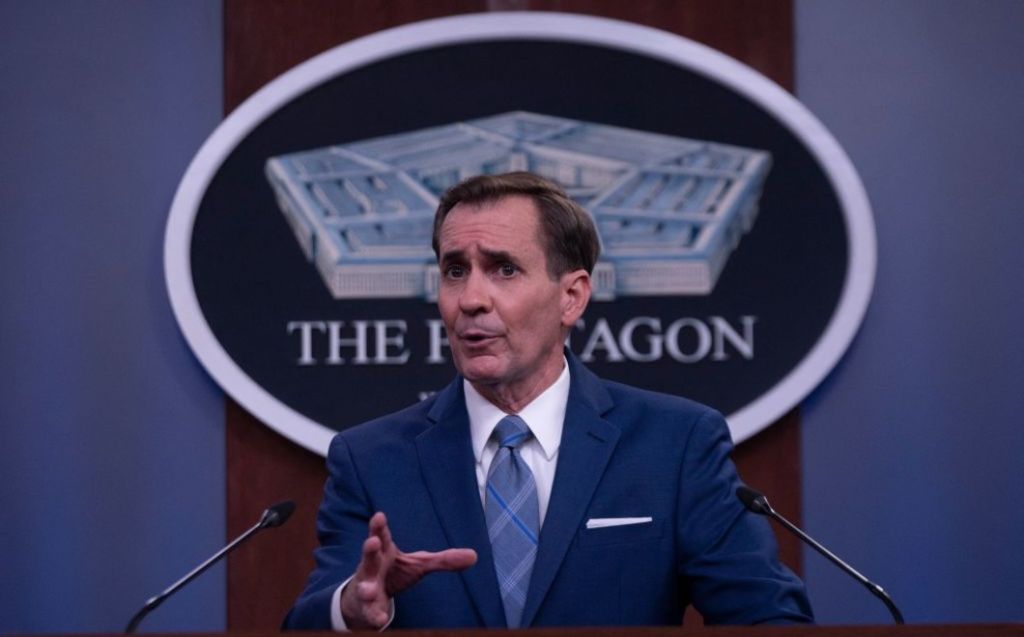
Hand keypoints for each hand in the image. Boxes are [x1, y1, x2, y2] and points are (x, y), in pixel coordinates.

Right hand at [340, 511, 476, 629]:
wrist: (368, 596)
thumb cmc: (394, 572)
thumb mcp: (419, 564)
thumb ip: (443, 560)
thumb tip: (474, 555)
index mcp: (385, 551)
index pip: (382, 536)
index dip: (379, 526)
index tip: (379, 516)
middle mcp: (372, 567)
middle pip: (369, 557)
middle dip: (370, 549)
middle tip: (372, 542)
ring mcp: (367, 586)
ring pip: (365, 586)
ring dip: (366, 588)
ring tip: (369, 589)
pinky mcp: (366, 607)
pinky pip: (369, 612)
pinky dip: (374, 615)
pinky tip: (380, 618)